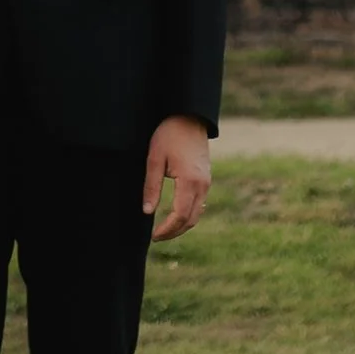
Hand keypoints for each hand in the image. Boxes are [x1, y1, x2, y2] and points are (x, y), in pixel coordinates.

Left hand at [143, 114, 211, 241]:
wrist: (189, 116)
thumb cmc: (169, 134)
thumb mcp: (155, 158)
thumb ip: (151, 186)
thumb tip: (147, 211)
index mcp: (189, 182)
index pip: (180, 216)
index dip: (167, 229)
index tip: (154, 236)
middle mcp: (202, 185)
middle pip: (191, 219)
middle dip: (174, 232)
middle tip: (157, 237)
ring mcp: (207, 182)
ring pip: (197, 213)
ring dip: (182, 225)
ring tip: (164, 229)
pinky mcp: (206, 178)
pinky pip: (199, 203)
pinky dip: (188, 214)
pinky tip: (176, 214)